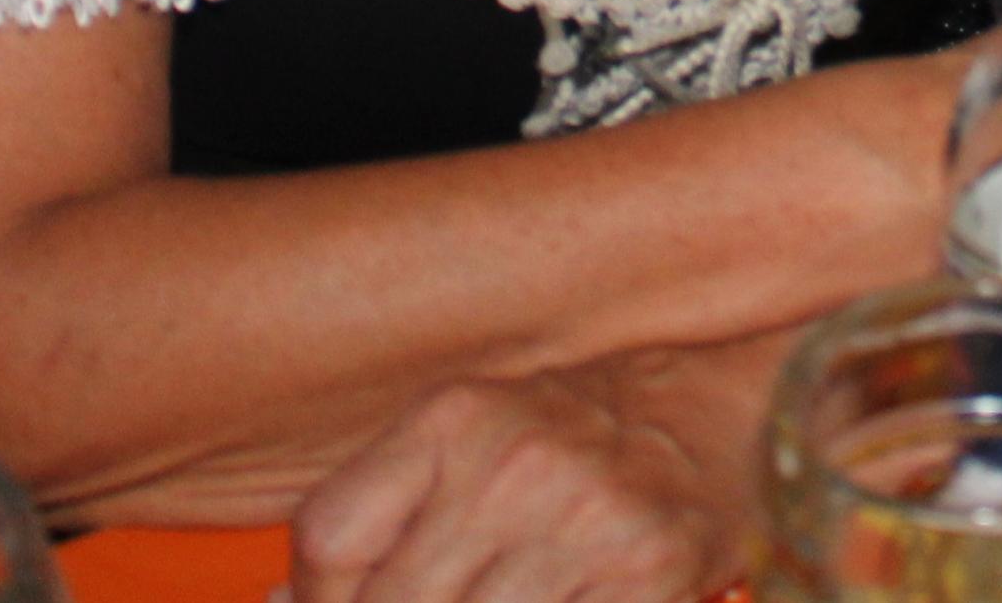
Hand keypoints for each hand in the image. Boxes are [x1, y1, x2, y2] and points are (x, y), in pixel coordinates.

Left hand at [288, 340, 766, 602]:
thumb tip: (280, 601)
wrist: (720, 419)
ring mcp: (584, 525)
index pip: (328, 537)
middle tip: (428, 600)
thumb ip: (374, 510)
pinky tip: (544, 602)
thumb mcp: (464, 439)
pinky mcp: (645, 579)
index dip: (314, 601)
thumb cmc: (574, 436)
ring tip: (486, 595)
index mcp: (454, 417)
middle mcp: (515, 464)